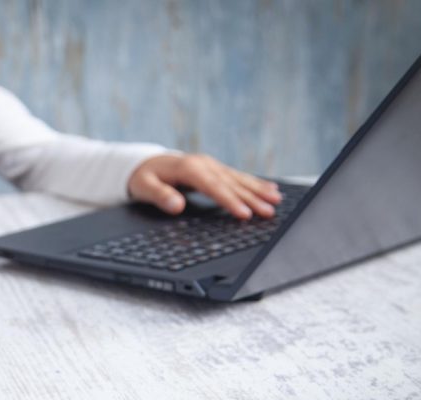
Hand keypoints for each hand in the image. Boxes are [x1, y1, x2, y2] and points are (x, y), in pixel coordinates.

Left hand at [127, 153, 281, 218]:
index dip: (229, 201)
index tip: (243, 214)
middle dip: (251, 198)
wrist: (145, 164)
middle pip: (231, 184)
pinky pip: (238, 177)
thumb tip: (176, 205)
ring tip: (276, 201)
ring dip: (258, 190)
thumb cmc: (144, 177)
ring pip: (238, 179)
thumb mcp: (144, 187)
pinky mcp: (215, 169)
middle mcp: (204, 164)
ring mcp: (211, 165)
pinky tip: (270, 189)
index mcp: (188, 168)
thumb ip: (159, 196)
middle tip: (269, 212)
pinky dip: (255, 183)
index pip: (213, 187)